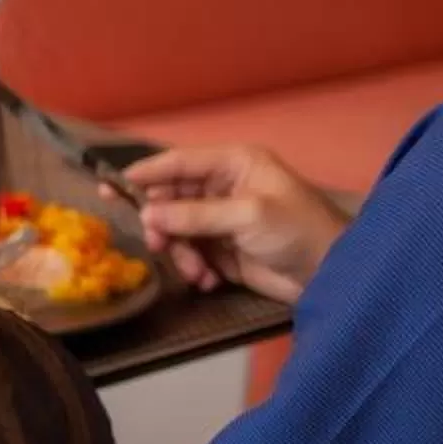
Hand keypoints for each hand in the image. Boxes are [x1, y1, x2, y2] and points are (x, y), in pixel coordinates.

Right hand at [124, 144, 347, 304]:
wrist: (331, 276)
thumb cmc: (297, 231)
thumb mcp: (247, 215)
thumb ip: (195, 214)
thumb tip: (149, 213)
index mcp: (234, 165)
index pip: (179, 163)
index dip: (145, 174)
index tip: (111, 186)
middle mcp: (224, 188)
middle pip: (171, 198)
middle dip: (162, 222)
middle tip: (156, 243)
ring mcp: (222, 220)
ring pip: (177, 230)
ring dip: (181, 252)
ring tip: (197, 272)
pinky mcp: (223, 250)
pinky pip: (191, 254)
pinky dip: (194, 268)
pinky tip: (210, 280)